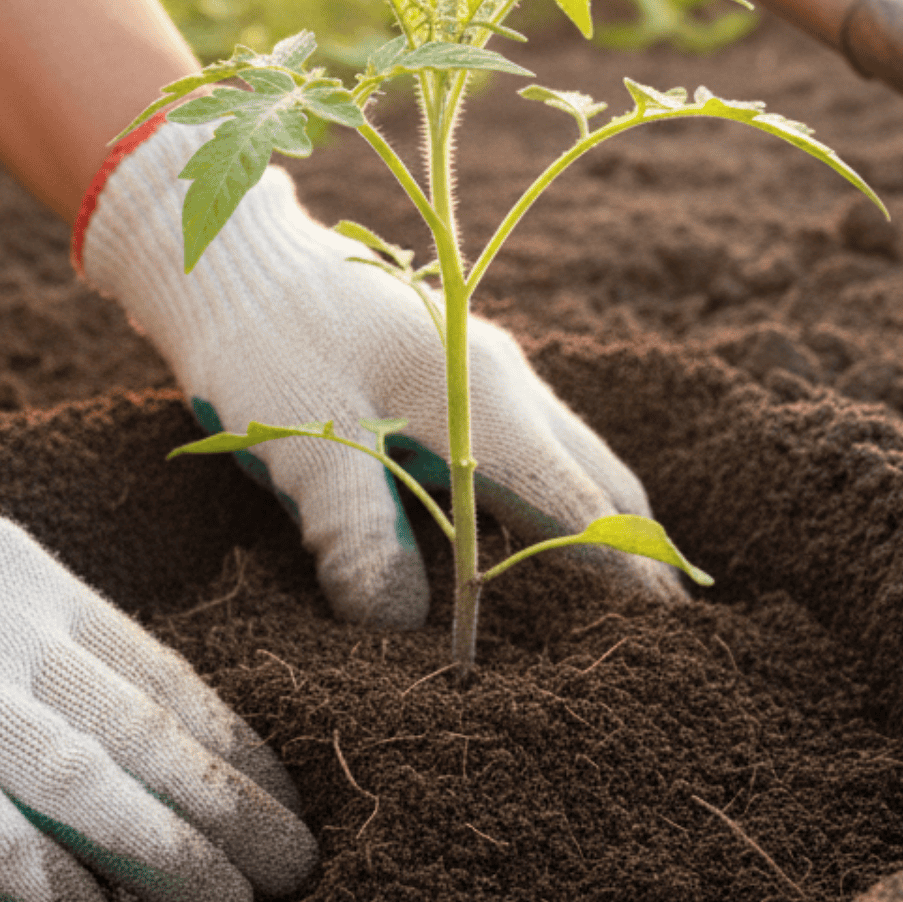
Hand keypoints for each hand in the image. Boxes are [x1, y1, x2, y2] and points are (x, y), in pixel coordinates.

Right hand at [0, 304, 314, 901]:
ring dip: (165, 847)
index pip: (159, 674)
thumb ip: (30, 619)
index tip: (284, 793)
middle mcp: (0, 625)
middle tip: (293, 866)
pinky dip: (34, 872)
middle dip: (227, 805)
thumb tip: (117, 705)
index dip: (231, 742)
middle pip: (142, 731)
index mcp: (29, 576)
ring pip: (80, 777)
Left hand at [79, 117, 686, 627]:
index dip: (625, 578)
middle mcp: (507, 382)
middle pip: (603, 484)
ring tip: (617, 611)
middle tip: (659, 643)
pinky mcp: (463, 378)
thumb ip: (354, 530)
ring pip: (577, 463)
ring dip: (600, 531)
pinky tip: (534, 549)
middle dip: (637, 560)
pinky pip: (539, 450)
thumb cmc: (262, 343)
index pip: (579, 506)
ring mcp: (491, 374)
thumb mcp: (299, 441)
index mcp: (482, 400)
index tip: (667, 642)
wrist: (235, 258)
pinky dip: (559, 504)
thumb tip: (400, 627)